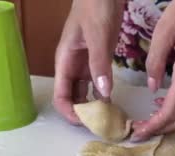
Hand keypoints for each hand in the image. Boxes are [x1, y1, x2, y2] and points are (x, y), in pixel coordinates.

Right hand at [53, 0, 124, 123]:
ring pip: (84, 92)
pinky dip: (103, 94)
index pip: (61, 96)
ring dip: (94, 105)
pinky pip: (97, 82)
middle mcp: (72, 66)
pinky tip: (114, 102)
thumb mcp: (97, 36)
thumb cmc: (95, 6)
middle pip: (72, 98)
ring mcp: (84, 63)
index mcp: (65, 61)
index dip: (70, 113)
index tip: (86, 123)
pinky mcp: (97, 59)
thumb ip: (99, 64)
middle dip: (83, 113)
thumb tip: (102, 94)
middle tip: (102, 125)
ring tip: (109, 118)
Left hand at [131, 0, 174, 140]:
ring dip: (173, 124)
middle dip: (161, 130)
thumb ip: (155, 60)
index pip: (172, 109)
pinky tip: (164, 104)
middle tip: (140, 131)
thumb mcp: (164, 29)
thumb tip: (152, 87)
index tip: (137, 132)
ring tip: (151, 122)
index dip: (154, 125)